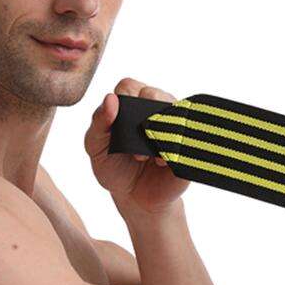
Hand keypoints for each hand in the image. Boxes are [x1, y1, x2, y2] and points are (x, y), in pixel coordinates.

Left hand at [84, 77, 189, 216]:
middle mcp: (154, 108)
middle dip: (140, 120)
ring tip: (145, 157)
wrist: (136, 197)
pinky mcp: (188, 142)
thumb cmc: (114, 167)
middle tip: (133, 150)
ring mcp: (174, 124)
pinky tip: (160, 162)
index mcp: (130, 103)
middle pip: (153, 94)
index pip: (128, 86)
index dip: (122, 103)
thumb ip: (98, 122)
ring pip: (172, 112)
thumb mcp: (96, 147)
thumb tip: (111, 99)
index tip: (116, 128)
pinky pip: (186, 136)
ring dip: (157, 134)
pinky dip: (171, 148)